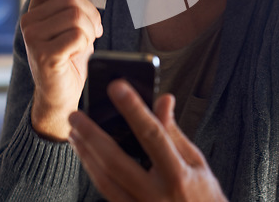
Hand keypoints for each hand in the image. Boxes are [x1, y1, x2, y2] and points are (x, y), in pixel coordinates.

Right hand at [20, 0, 102, 139]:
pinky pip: (78, 36)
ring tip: (84, 45)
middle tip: (93, 32)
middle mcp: (30, 21)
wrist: (61, 94)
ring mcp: (33, 37)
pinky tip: (77, 55)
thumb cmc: (70, 57)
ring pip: (77, 17)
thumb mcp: (73, 26)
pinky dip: (86, 45)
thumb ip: (76, 6)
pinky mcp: (43, 54)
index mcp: (37, 11)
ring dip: (90, 32)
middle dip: (92, 15)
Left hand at [68, 80, 227, 201]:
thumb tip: (163, 99)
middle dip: (92, 136)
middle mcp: (156, 196)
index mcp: (178, 176)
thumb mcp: (197, 162)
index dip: (134, 109)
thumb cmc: (204, 197)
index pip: (152, 134)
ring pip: (104, 181)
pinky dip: (94, 172)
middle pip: (116, 162)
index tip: (117, 87)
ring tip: (74, 133)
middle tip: (75, 115)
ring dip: (86, 154)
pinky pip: (107, 194)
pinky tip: (88, 156)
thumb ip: (174, 132)